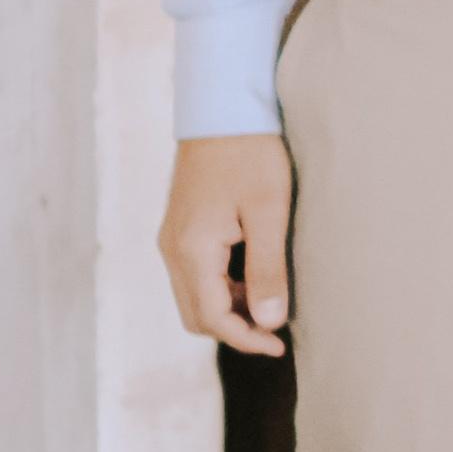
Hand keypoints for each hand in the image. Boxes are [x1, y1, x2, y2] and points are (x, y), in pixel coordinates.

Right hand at [159, 134, 293, 355]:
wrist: (223, 106)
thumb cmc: (251, 153)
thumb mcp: (269, 212)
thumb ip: (268, 269)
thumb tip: (268, 322)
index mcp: (192, 250)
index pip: (212, 318)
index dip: (246, 339)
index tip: (280, 344)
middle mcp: (172, 249)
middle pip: (196, 315)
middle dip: (234, 330)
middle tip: (277, 329)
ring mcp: (172, 238)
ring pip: (193, 296)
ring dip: (228, 309)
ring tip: (271, 300)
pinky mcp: (180, 227)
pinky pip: (193, 275)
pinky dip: (221, 287)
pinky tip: (254, 275)